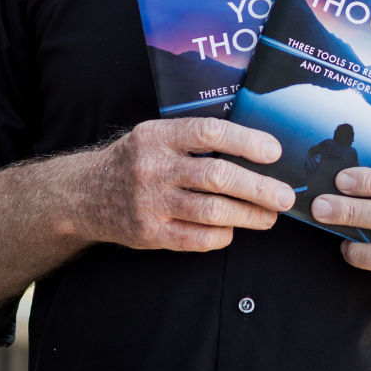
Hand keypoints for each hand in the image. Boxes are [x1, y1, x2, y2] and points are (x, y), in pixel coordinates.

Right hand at [78, 117, 294, 251]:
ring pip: (211, 211)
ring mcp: (150, 203)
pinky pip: (195, 238)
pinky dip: (221, 235)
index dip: (245, 141)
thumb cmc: (135, 159)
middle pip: (216, 176)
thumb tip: (252, 146)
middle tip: (284, 196)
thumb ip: (193, 138)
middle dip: (258, 187)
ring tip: (269, 216)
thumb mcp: (156, 136)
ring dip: (248, 215)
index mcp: (158, 136)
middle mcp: (153, 167)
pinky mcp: (149, 234)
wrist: (85, 194)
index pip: (208, 132)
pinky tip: (233, 230)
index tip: (274, 151)